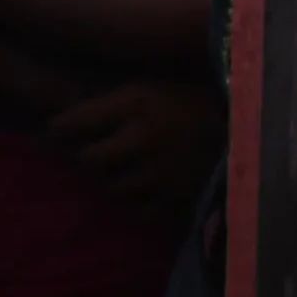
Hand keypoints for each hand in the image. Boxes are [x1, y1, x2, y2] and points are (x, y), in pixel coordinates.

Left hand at [45, 79, 225, 226]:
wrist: (243, 122)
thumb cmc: (189, 95)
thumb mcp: (148, 85)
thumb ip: (113, 102)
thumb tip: (69, 113)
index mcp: (134, 104)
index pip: (76, 122)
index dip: (58, 129)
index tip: (53, 132)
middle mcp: (142, 139)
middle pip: (88, 161)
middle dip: (82, 159)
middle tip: (86, 155)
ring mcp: (160, 171)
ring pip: (111, 189)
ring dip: (107, 182)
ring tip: (113, 173)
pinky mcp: (178, 196)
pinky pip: (138, 211)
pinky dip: (131, 203)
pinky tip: (136, 190)